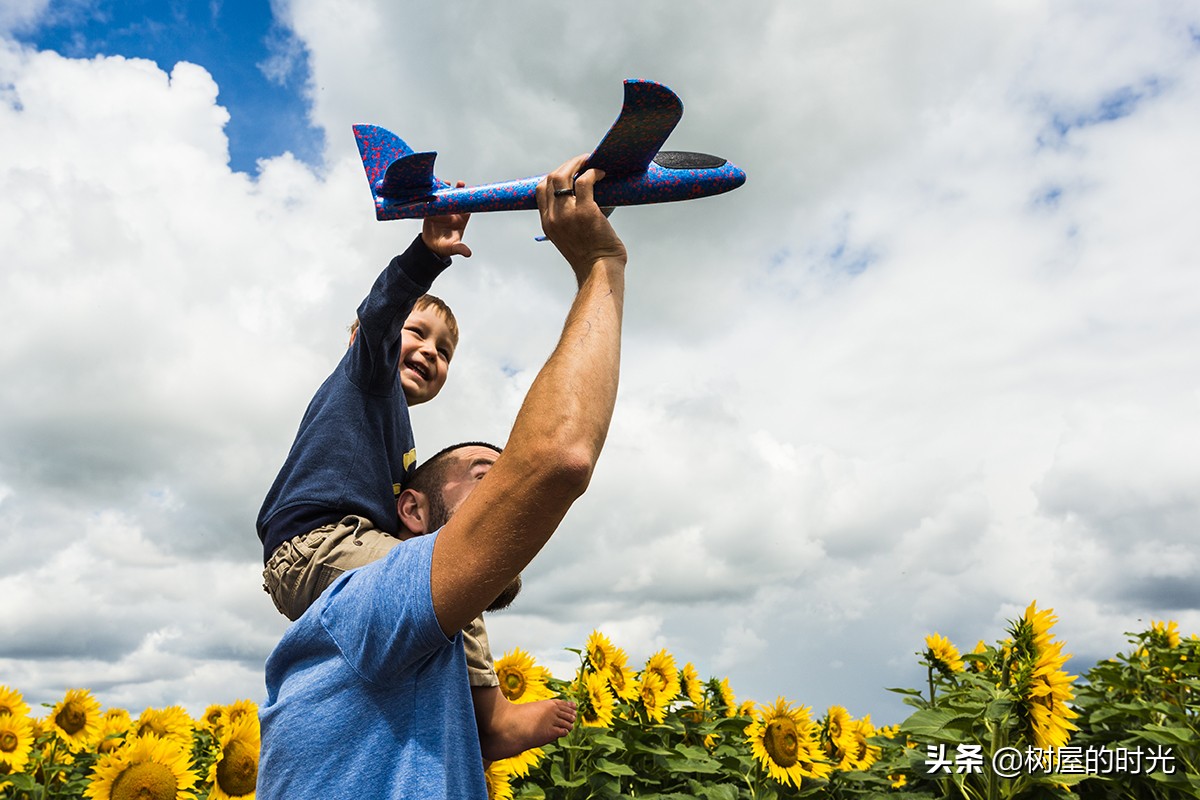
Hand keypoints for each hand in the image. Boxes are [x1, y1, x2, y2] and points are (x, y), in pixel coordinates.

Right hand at [421, 181, 471, 258]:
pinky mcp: (431, 211)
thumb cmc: (445, 247)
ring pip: (444, 198)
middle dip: (458, 191)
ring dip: (445, 190)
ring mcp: (442, 211)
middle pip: (456, 200)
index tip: (469, 194)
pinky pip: (432, 201)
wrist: (431, 247)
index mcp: (460, 220)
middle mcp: (452, 214)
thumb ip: (460, 249)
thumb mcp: (453, 248)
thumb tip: (468, 253)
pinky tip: (432, 189)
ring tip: (446, 182)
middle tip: (460, 183)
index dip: (468, 201)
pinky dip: (432, 195)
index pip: (466, 208)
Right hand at [536, 156, 626, 279]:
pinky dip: (593, 172)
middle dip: (566, 166)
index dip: (553, 176)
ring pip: (564, 175)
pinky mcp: (586, 211)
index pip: (541, 190)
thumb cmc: (590, 257)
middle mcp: (554, 217)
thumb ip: (568, 220)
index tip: (568, 173)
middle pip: (551, 178)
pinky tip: (601, 174)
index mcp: (547, 224)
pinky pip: (585, 181)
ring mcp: (568, 214)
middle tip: (581, 162)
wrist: (598, 272)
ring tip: (590, 162)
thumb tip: (581, 199)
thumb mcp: (568, 238)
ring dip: (578, 163)